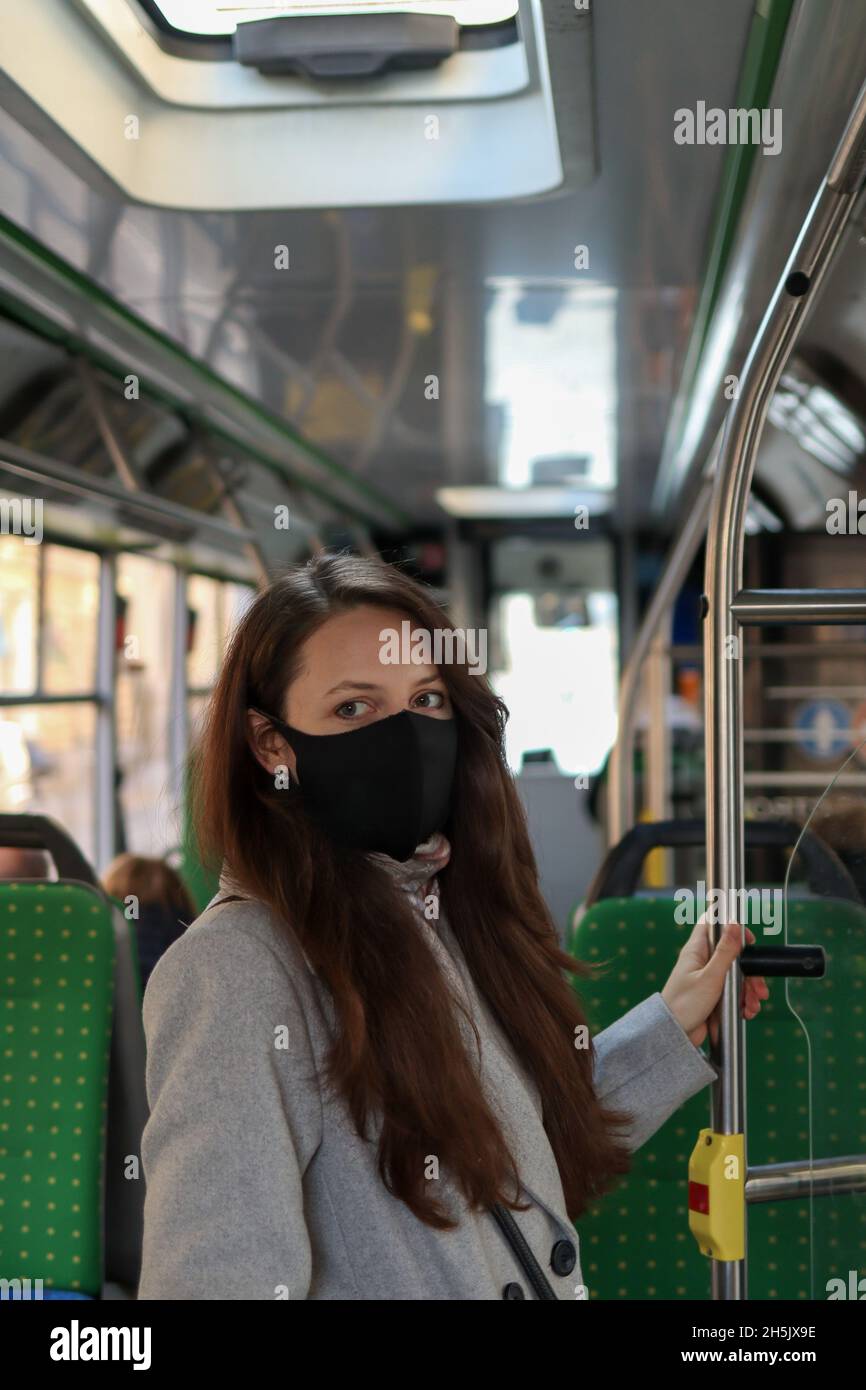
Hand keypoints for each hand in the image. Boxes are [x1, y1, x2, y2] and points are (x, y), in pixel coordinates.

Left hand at [661, 918, 768, 1047]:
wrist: (675, 1035)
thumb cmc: (684, 1005)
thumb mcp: (710, 977)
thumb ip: (725, 951)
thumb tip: (734, 923)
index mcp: (696, 951)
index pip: (713, 925)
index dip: (731, 927)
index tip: (748, 941)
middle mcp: (702, 962)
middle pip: (732, 955)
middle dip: (749, 971)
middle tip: (757, 986)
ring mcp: (707, 979)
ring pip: (736, 977)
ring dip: (748, 990)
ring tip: (752, 1004)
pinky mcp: (713, 996)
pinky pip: (733, 993)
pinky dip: (742, 1001)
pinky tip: (746, 1011)